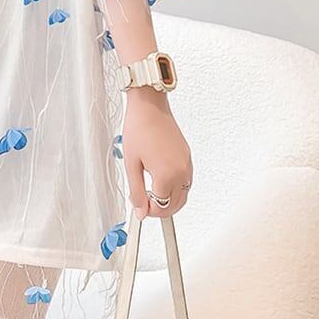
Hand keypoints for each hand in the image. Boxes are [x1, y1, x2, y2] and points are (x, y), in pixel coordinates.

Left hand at [121, 87, 192, 219]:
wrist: (149, 107)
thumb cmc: (139, 129)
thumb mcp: (131, 163)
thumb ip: (136, 191)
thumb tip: (140, 211)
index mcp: (166, 175)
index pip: (162, 207)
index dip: (149, 210)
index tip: (139, 207)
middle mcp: (181, 171)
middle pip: (176, 205)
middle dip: (160, 209)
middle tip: (144, 203)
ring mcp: (187, 164)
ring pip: (183, 195)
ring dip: (169, 200)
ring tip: (150, 191)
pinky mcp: (187, 157)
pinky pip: (186, 181)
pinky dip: (175, 188)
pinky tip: (160, 180)